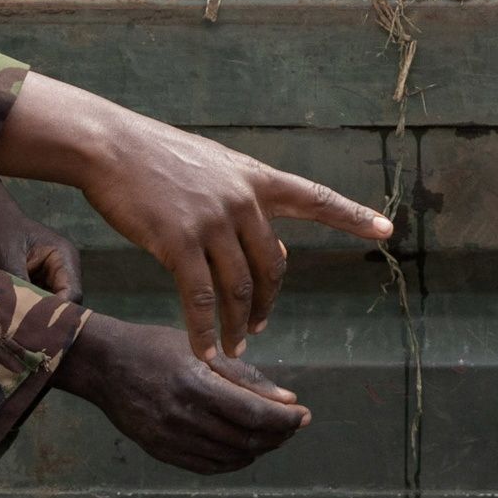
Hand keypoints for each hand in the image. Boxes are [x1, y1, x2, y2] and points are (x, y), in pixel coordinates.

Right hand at [0, 77, 391, 347]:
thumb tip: (272, 252)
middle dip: (267, 304)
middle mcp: (243, 199)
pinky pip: (202, 299)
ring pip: (239, 289)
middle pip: (271, 267)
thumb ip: (245, 207)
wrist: (110, 146)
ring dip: (239, 325)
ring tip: (235, 347)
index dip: (352, 215)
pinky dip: (206, 330)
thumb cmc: (157, 159)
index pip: (315, 197)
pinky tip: (206, 351)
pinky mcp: (178, 242)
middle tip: (258, 328)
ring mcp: (213, 221)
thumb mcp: (214, 170)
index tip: (387, 229)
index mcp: (255, 178)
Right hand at [56, 308, 313, 474]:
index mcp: (196, 385)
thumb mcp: (202, 350)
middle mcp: (183, 416)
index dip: (285, 419)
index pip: (254, 414)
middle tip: (293, 424)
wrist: (103, 365)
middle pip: (246, 438)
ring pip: (230, 456)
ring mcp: (170, 438)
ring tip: (273, 434)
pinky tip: (245, 448)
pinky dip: (234, 461)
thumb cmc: (155, 348)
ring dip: (259, 448)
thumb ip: (244, 376)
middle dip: (278, 434)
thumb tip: (288, 400)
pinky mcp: (160, 451)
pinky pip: (207, 466)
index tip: (304, 415)